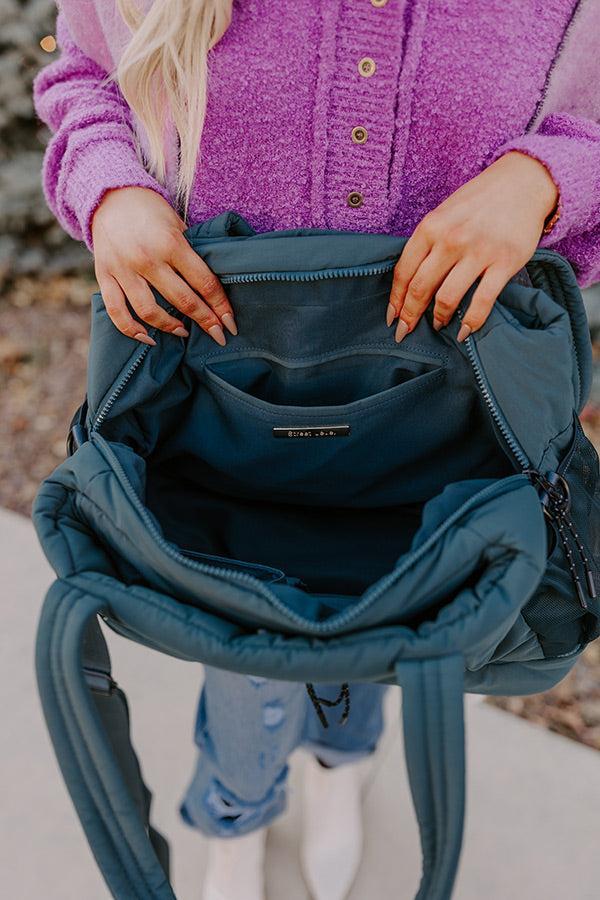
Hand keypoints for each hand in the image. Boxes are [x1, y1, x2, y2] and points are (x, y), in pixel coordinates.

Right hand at [91, 186, 236, 345]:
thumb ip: (192, 253)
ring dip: (171, 327)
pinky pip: (117, 312)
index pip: (204, 283)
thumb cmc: (151, 211)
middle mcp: (146, 258)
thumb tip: (213, 288)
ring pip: (149, 311)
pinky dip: (132, 330)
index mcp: (170, 243)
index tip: (230, 324)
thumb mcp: (177, 224)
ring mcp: (123, 269)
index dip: (220, 307)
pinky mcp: (104, 276)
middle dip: (206, 322)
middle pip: (183, 301)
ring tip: (184, 332)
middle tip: (218, 336)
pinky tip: (149, 338)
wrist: (109, 195)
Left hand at [386, 151, 558, 342]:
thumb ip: (427, 242)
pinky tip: (464, 332)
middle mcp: (451, 240)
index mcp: (431, 227)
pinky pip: (482, 301)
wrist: (523, 182)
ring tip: (438, 325)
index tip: (391, 317)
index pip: (404, 271)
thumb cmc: (479, 201)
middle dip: (409, 316)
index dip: (395, 299)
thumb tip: (410, 281)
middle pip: (421, 288)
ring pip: (447, 297)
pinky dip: (471, 322)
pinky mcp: (504, 263)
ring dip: (439, 318)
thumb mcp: (444, 213)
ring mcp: (478, 251)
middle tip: (405, 331)